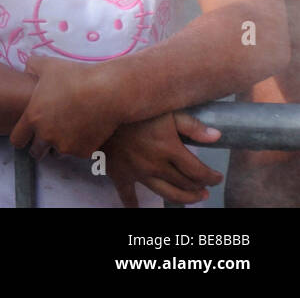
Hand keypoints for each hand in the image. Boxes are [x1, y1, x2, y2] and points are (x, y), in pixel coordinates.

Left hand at [9, 56, 123, 159]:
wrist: (108, 91)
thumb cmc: (76, 76)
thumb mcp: (48, 65)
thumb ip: (31, 67)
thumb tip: (27, 70)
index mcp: (33, 117)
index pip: (16, 139)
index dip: (21, 137)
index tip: (27, 134)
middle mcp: (46, 135)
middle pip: (36, 151)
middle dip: (39, 146)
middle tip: (48, 135)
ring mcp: (65, 146)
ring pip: (57, 152)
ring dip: (60, 144)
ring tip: (69, 129)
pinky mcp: (83, 152)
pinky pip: (77, 152)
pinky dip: (80, 144)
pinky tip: (86, 130)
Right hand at [102, 112, 222, 206]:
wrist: (99, 111)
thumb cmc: (136, 109)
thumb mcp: (166, 110)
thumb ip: (192, 124)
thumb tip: (218, 136)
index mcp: (169, 149)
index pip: (197, 171)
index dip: (211, 177)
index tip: (217, 177)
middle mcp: (155, 165)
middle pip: (184, 184)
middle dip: (199, 188)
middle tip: (205, 188)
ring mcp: (137, 172)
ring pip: (165, 193)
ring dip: (182, 199)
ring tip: (192, 198)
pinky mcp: (120, 174)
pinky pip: (127, 194)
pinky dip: (132, 204)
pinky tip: (136, 209)